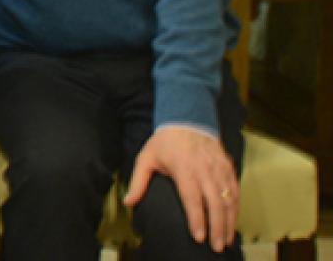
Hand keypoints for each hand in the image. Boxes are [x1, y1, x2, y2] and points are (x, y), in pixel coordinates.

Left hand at [124, 125, 238, 251]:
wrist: (187, 119)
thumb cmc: (165, 142)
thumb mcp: (146, 158)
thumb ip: (138, 182)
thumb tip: (128, 202)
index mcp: (184, 169)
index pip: (192, 199)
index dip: (197, 219)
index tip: (198, 237)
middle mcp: (205, 170)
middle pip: (215, 203)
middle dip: (217, 228)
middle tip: (216, 246)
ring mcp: (219, 169)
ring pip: (228, 199)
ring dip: (229, 221)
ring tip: (226, 240)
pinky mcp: (228, 168)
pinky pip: (235, 190)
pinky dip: (236, 207)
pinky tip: (233, 220)